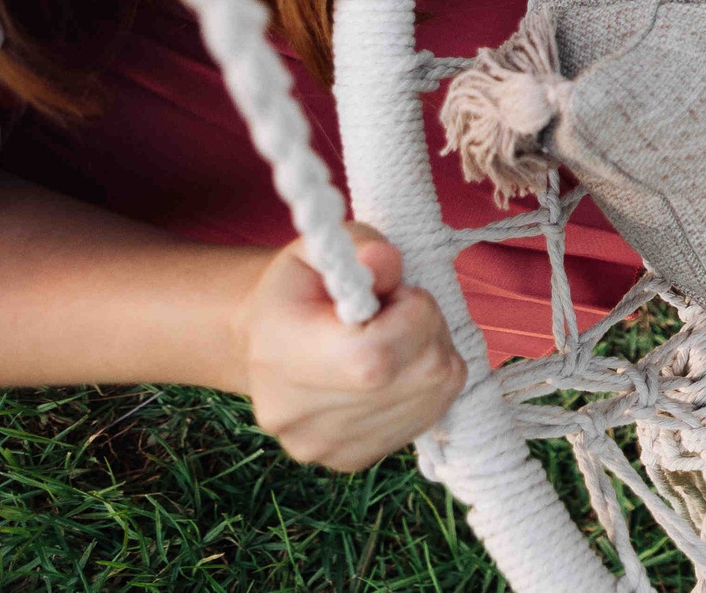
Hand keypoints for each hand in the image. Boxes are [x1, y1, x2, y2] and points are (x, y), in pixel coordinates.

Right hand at [229, 224, 466, 471]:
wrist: (269, 344)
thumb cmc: (300, 290)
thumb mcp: (319, 250)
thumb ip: (361, 246)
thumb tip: (385, 263)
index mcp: (284, 360)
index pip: (380, 353)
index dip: (411, 311)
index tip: (393, 294)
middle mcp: (301, 420)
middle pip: (422, 371)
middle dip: (427, 328)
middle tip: (394, 313)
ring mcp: (328, 448)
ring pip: (437, 390)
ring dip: (432, 353)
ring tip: (393, 338)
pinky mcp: (353, 459)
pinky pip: (431, 413)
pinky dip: (428, 383)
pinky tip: (395, 368)